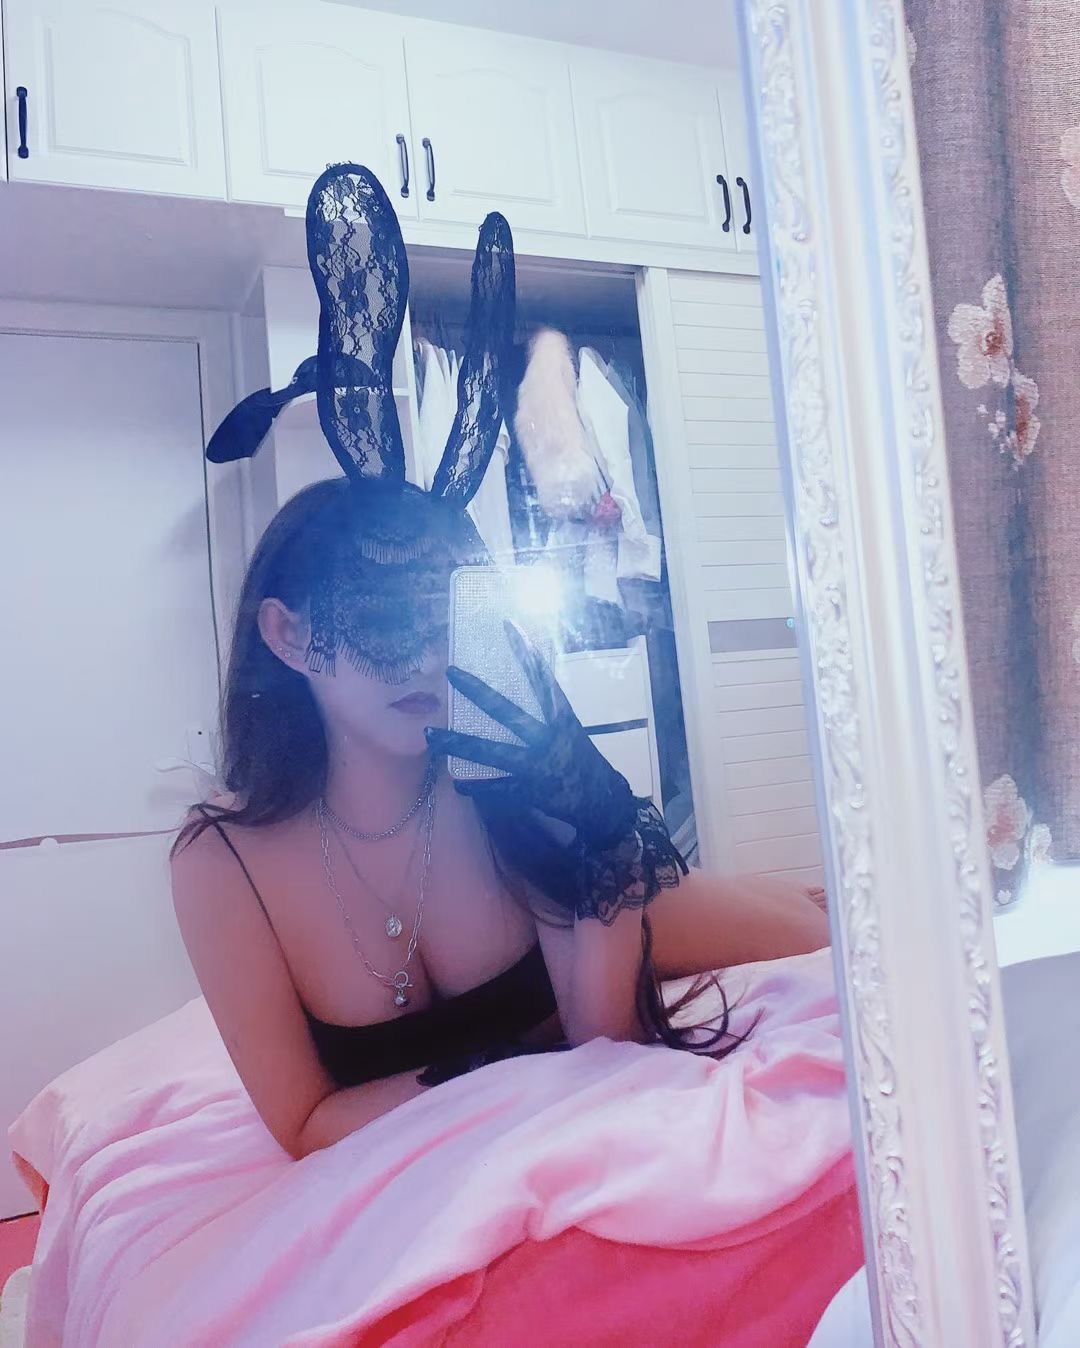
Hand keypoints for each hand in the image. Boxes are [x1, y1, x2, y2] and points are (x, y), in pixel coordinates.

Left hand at [425, 623, 636, 848]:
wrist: (601, 800)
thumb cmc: (582, 758)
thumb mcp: (568, 729)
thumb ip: (545, 713)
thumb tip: (521, 688)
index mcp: (561, 719)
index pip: (543, 678)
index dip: (527, 652)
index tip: (509, 625)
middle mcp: (547, 739)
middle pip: (506, 711)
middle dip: (477, 691)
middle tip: (452, 672)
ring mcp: (535, 766)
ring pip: (490, 752)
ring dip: (458, 745)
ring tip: (431, 735)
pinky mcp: (527, 792)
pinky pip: (495, 789)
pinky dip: (476, 786)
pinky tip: (458, 782)